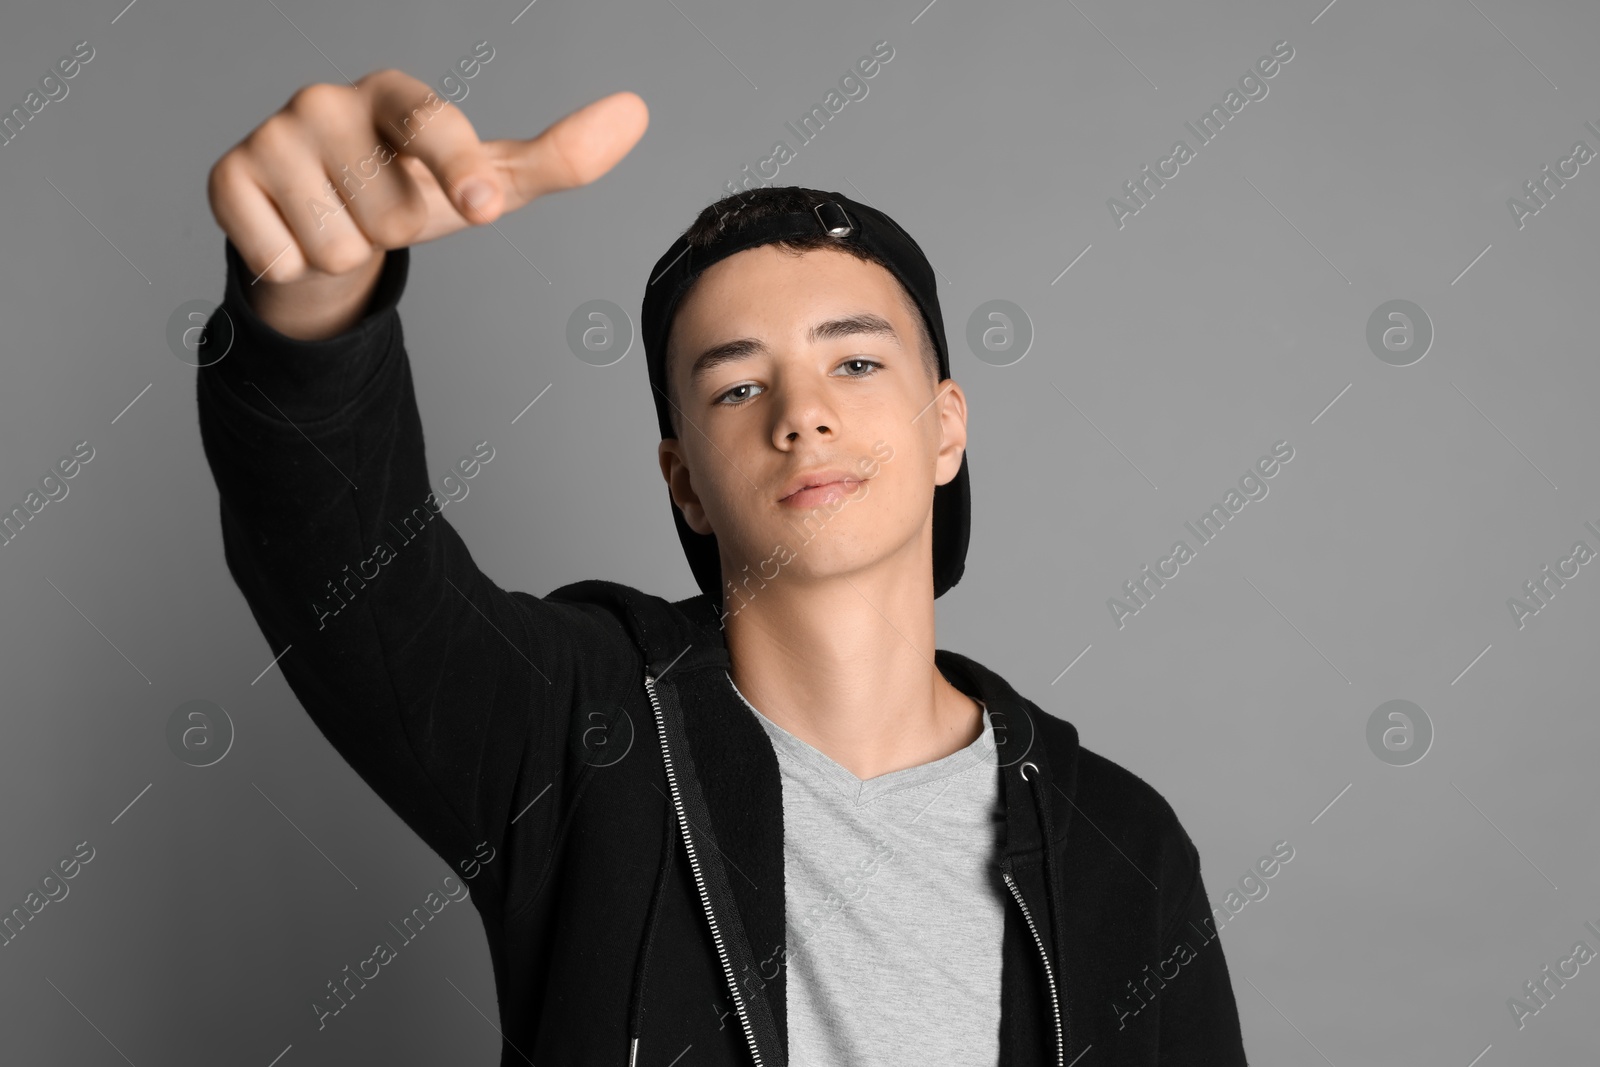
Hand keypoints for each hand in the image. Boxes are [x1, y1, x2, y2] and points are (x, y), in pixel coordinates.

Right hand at [206, 69, 648, 336]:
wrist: (318, 221)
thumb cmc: (414, 192)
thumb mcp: (489, 182)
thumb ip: (559, 158)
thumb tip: (636, 111)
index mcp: (394, 93)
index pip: (432, 126)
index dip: (458, 171)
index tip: (482, 209)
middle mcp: (325, 99)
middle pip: (391, 215)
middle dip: (395, 234)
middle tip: (379, 213)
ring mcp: (271, 134)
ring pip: (339, 245)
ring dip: (347, 254)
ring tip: (339, 222)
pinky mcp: (226, 177)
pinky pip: (284, 260)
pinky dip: (297, 267)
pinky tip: (295, 235)